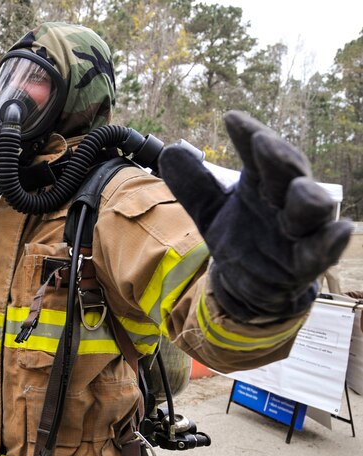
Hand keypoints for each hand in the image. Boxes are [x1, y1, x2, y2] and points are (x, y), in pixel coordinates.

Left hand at [158, 110, 351, 322]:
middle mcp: (284, 201)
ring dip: (308, 197)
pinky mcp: (305, 262)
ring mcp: (298, 231)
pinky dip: (329, 242)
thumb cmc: (241, 237)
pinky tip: (340, 230)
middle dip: (279, 158)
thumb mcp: (209, 211)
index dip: (248, 136)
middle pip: (287, 173)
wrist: (249, 284)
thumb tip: (169, 152)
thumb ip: (193, 185)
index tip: (232, 118)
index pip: (258, 154)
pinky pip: (320, 251)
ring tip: (302, 188)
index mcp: (262, 183)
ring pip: (310, 209)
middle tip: (264, 142)